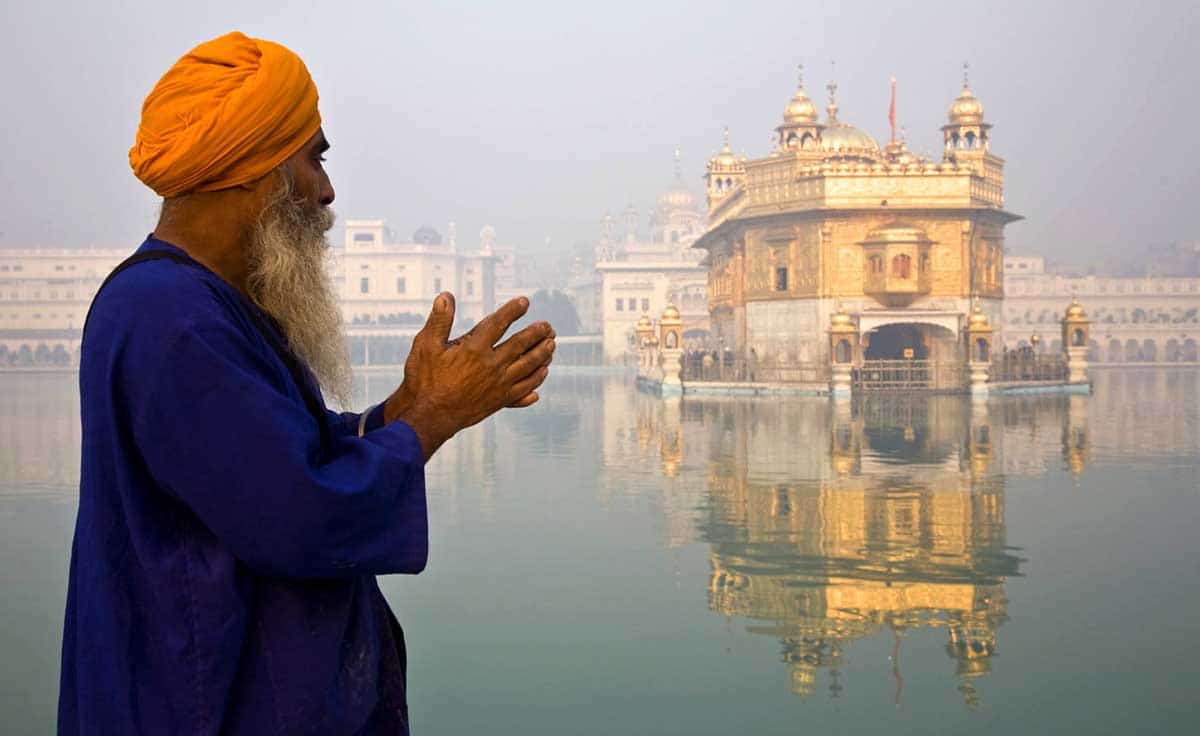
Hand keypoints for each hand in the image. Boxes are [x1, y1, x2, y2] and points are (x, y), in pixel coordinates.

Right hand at [383, 293, 554, 459]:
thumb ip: (439, 320)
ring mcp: (499, 384)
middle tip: (547, 325)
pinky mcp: (500, 400)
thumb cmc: (424, 380)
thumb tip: (446, 296)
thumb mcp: (425, 346)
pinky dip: (536, 379)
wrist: (429, 417)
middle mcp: (491, 365)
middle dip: (536, 333)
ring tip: (552, 345)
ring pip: (528, 366)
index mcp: (474, 349)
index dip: (512, 311)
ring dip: (542, 354)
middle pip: (521, 344)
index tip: (524, 302)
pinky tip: (542, 373)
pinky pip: (525, 388)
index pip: (498, 324)